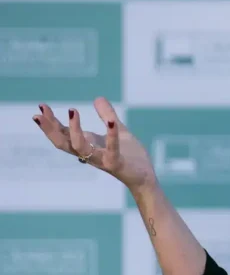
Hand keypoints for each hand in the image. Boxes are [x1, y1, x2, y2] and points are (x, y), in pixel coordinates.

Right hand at [33, 97, 156, 192]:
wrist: (145, 176)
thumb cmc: (131, 155)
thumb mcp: (117, 131)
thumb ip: (107, 116)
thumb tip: (98, 98)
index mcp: (88, 145)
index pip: (63, 135)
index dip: (51, 123)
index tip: (41, 107)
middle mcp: (90, 154)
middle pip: (63, 143)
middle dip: (50, 129)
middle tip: (39, 114)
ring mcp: (102, 160)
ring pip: (80, 148)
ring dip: (74, 130)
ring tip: (72, 111)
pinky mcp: (117, 163)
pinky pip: (112, 150)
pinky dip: (111, 136)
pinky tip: (111, 122)